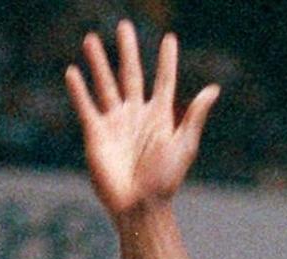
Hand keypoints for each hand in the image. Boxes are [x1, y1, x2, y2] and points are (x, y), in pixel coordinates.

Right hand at [65, 20, 219, 219]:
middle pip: (131, 74)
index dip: (167, 60)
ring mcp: (116, 123)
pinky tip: (72, 72)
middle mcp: (137, 115)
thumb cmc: (166, 179)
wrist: (140, 204)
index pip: (164, 80)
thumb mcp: (185, 144)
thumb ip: (196, 115)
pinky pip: (86, 106)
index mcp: (161, 117)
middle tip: (124, 25)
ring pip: (105, 84)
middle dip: (128, 51)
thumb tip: (214, 88)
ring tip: (91, 39)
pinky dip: (78, 90)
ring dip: (98, 62)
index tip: (169, 38)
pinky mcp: (96, 133)